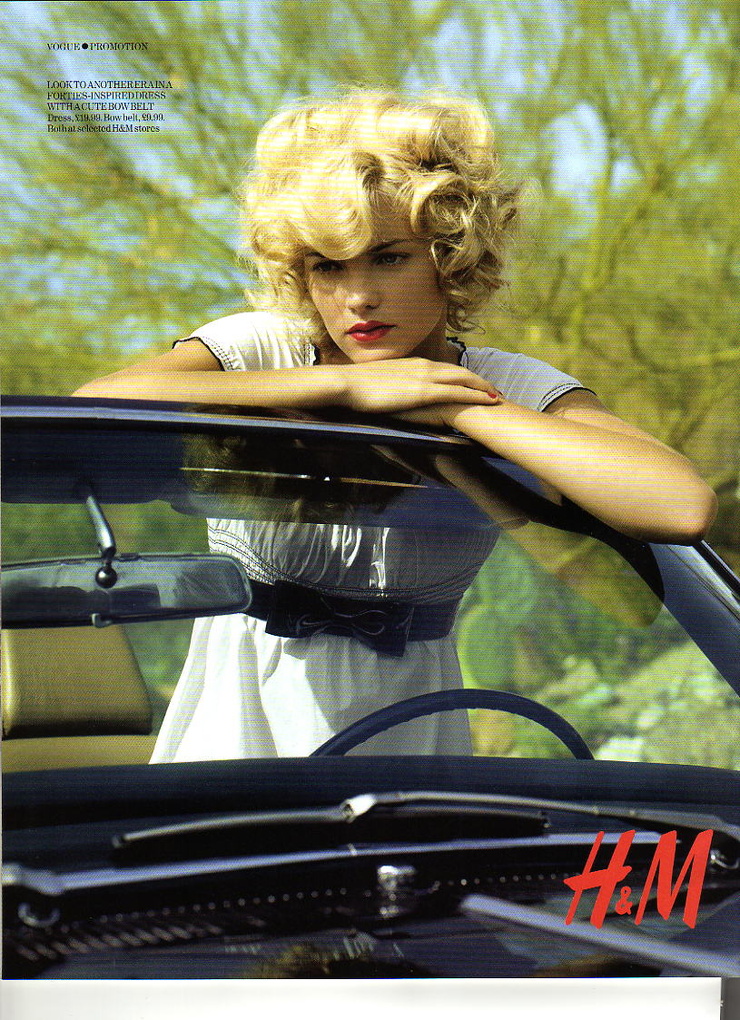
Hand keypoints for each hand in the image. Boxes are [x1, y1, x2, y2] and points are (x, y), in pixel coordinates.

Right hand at [337, 358, 501, 413]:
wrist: (345, 383)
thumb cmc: (355, 387)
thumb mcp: (379, 384)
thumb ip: (392, 388)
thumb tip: (392, 397)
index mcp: (413, 365)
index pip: (446, 369)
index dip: (463, 378)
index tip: (475, 386)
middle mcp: (424, 366)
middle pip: (461, 372)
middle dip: (481, 382)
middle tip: (497, 392)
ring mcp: (425, 377)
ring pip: (465, 379)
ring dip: (485, 388)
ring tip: (500, 397)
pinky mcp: (424, 391)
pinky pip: (458, 392)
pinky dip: (477, 395)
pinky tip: (490, 401)